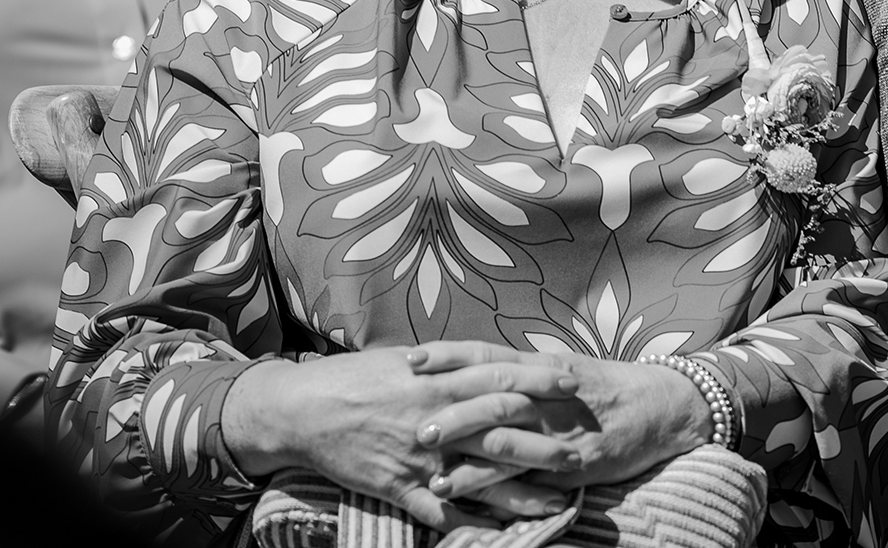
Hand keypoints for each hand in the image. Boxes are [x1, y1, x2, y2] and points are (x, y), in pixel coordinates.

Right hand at [221, 347, 581, 528]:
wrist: (305, 410)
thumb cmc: (357, 377)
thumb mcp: (407, 357)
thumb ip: (449, 362)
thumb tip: (485, 359)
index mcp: (439, 380)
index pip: (501, 377)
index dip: (540, 380)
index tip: (573, 382)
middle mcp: (436, 418)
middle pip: (502, 432)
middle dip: (545, 443)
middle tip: (581, 453)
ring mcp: (420, 457)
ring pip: (481, 479)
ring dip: (521, 494)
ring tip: (557, 503)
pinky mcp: (400, 488)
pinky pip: (442, 513)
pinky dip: (472, 525)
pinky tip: (500, 535)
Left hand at [408, 342, 712, 501]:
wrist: (661, 406)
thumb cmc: (606, 387)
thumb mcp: (563, 367)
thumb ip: (521, 370)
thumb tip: (473, 369)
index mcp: (543, 366)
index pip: (488, 355)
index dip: (449, 356)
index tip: (410, 359)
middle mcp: (548, 393)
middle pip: (493, 397)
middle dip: (451, 411)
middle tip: (413, 424)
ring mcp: (560, 429)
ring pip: (508, 437)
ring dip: (468, 454)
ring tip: (430, 468)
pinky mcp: (572, 462)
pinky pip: (529, 475)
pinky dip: (499, 486)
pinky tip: (474, 495)